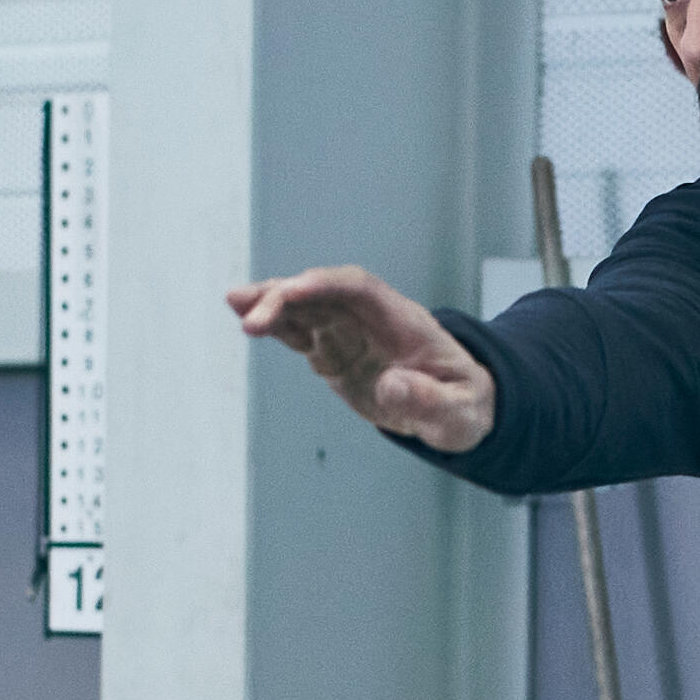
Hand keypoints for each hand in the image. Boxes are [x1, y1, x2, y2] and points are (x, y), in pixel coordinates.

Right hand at [229, 266, 496, 452]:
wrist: (460, 409)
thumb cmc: (465, 407)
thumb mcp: (459, 413)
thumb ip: (428, 400)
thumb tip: (390, 385)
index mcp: (404, 322)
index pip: (360, 289)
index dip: (325, 285)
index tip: (292, 292)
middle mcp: (373, 320)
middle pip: (325, 293)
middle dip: (288, 297)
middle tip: (250, 317)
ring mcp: (352, 333)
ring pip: (307, 306)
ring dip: (273, 302)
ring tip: (235, 304)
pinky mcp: (336, 353)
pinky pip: (302, 331)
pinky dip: (276, 325)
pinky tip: (247, 322)